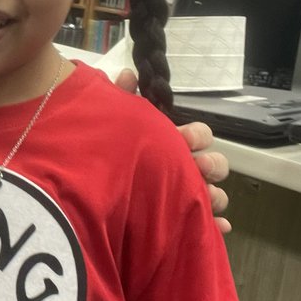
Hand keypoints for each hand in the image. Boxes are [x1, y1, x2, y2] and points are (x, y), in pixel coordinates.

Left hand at [115, 68, 231, 233]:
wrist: (83, 192)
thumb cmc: (105, 151)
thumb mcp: (112, 122)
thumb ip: (119, 97)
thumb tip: (128, 73)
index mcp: (171, 144)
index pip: (199, 135)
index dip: (197, 135)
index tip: (185, 138)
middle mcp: (182, 169)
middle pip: (214, 165)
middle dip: (212, 164)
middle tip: (198, 166)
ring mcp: (183, 197)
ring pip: (213, 196)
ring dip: (215, 196)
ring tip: (204, 198)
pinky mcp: (179, 224)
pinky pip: (205, 227)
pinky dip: (215, 227)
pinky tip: (218, 227)